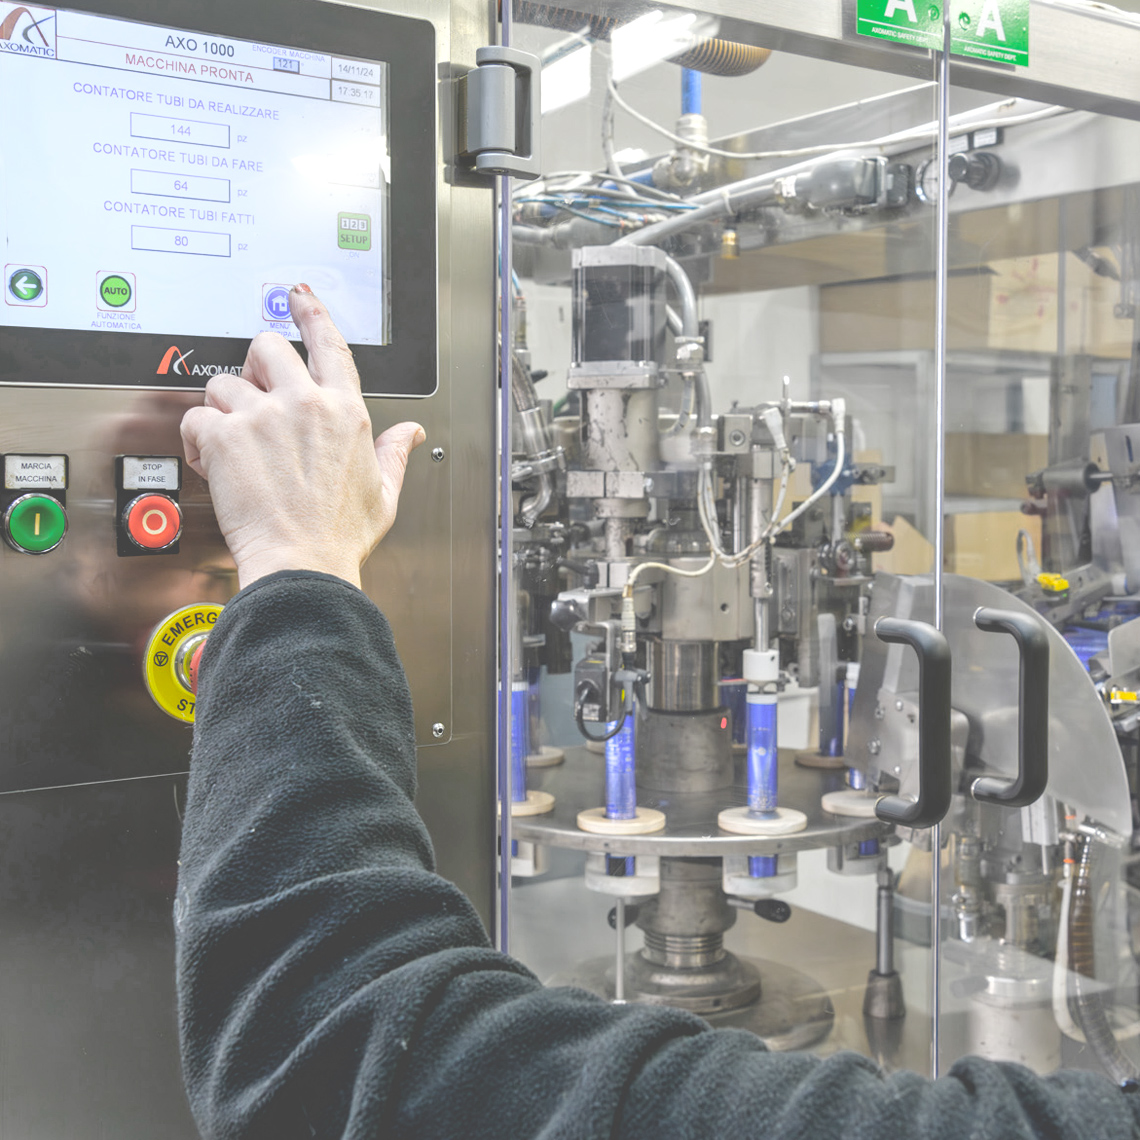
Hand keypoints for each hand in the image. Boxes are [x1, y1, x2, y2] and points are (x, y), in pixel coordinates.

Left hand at [181, 285, 424, 589]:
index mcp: (345, 412)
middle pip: (266, 348)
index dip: (311, 312)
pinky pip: (196, 416)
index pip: (328, 344)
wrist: (303, 565)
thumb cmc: (340, 537)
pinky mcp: (225, 437)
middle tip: (253, 397)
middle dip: (255, 368)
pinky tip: (211, 461)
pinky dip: (196, 437)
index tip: (299, 297)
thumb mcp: (383, 493)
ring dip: (223, 410)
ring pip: (224, 383)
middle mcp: (304, 405)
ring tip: (232, 445)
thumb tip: (411, 434)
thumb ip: (394, 454)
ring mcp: (263, 418)